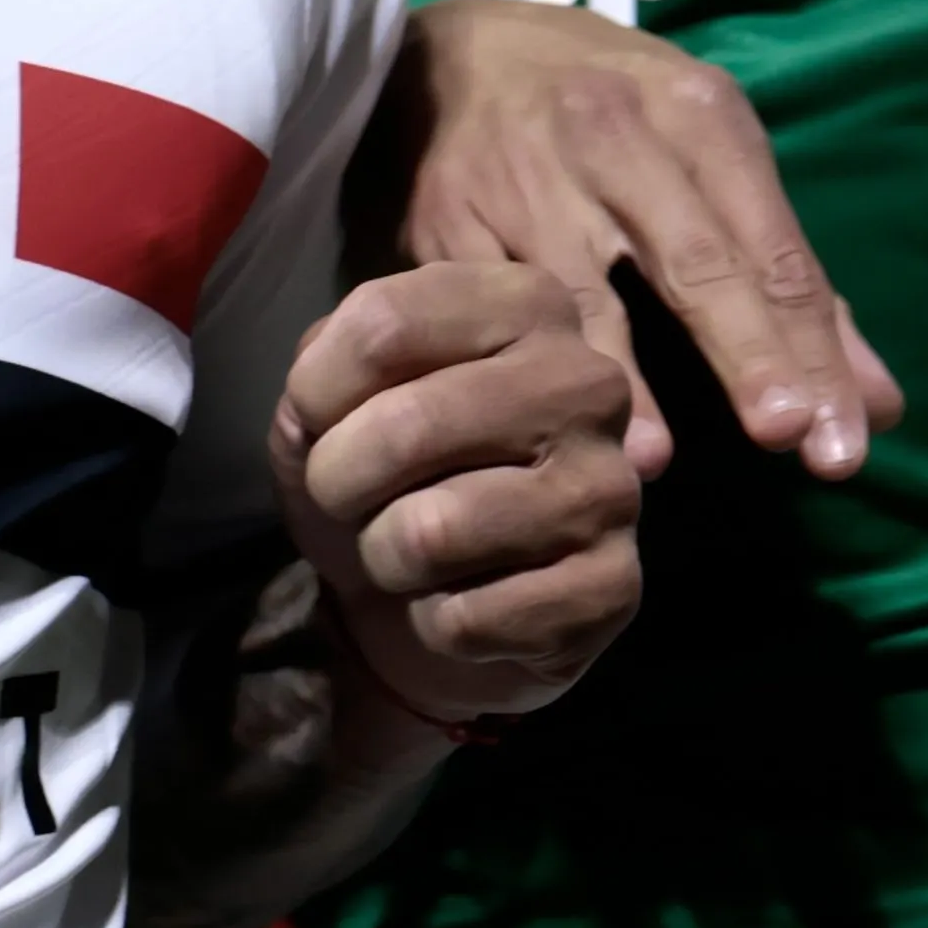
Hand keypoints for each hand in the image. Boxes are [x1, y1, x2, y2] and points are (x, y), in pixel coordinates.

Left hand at [265, 261, 640, 730]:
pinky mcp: (611, 590)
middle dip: (339, 481)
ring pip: (431, 533)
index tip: (315, 420)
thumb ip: (320, 367)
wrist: (420, 597)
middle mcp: (587, 383)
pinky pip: (467, 618)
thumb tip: (317, 409)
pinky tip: (463, 600)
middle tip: (349, 498)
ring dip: (385, 558)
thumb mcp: (332, 394)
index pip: (385, 322)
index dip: (316, 388)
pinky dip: (433, 623)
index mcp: (526, 304)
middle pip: (408, 426)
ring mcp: (610, 489)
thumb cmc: (380, 473)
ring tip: (407, 550)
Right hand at [402, 0, 899, 478]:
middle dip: (745, 349)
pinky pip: (490, 305)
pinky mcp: (444, 222)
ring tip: (651, 462)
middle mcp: (613, 136)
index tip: (842, 442)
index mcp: (695, 114)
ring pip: (580, 290)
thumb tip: (874, 410)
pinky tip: (545, 425)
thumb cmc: (605, 113)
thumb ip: (787, 280)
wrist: (437, 58)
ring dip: (620, 377)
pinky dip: (522, 366)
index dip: (809, 348)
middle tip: (785, 436)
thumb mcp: (703, 152)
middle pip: (694, 259)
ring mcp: (521, 179)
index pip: (771, 246)